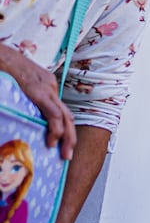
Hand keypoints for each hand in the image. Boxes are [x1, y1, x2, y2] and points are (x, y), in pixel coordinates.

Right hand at [0, 44, 75, 158]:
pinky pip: (53, 113)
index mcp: (46, 85)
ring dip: (67, 137)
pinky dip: (55, 129)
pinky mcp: (39, 92)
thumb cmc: (4, 67)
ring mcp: (46, 89)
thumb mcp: (18, 86)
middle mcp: (51, 87)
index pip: (61, 110)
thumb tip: (22, 114)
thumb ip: (25, 99)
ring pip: (65, 117)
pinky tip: (52, 141)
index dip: (64, 128)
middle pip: (67, 116)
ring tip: (63, 153)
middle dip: (70, 137)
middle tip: (67, 155)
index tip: (63, 144)